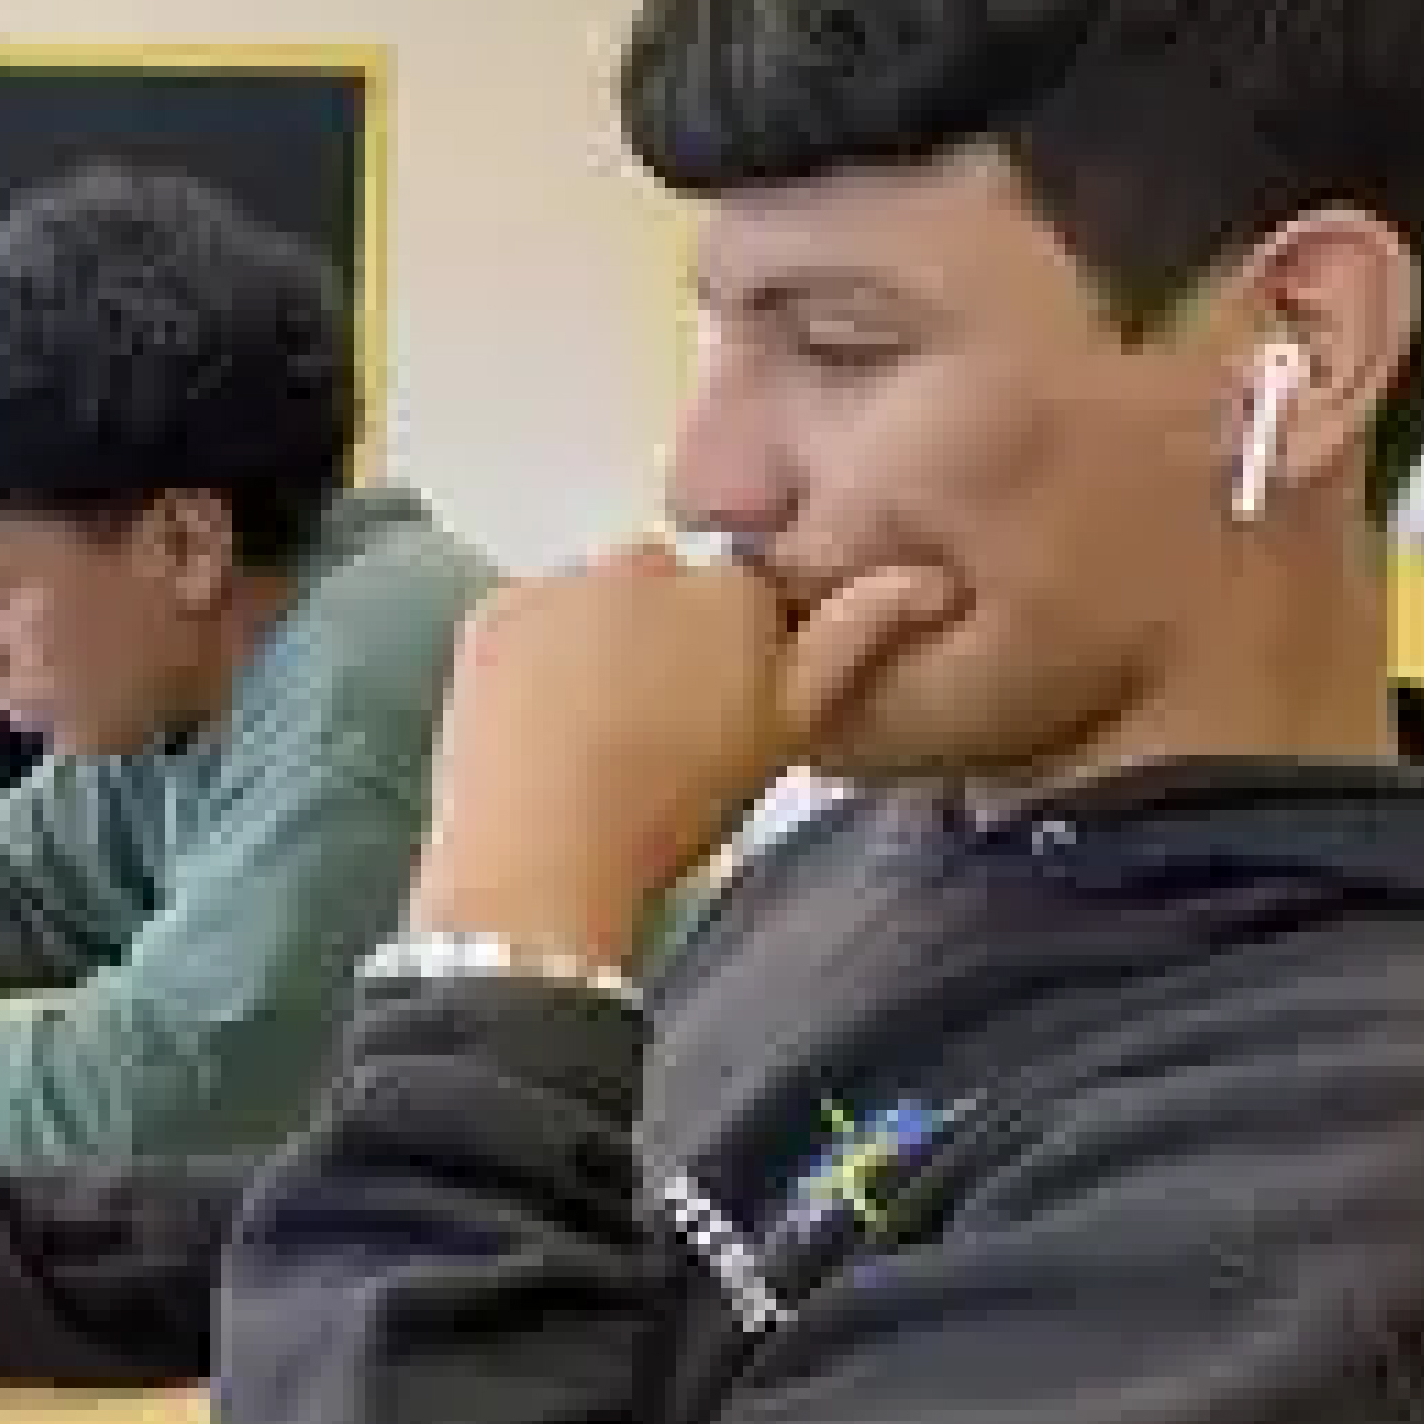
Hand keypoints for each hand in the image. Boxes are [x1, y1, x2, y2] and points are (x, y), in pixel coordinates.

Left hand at [405, 545, 955, 958]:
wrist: (543, 862)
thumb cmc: (680, 808)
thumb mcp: (786, 732)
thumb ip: (856, 640)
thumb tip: (932, 576)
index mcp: (733, 589)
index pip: (746, 592)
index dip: (732, 652)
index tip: (713, 713)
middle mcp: (648, 561)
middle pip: (664, 586)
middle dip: (663, 634)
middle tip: (648, 727)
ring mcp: (560, 581)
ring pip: (592, 599)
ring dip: (596, 640)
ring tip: (587, 730)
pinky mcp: (491, 610)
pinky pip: (526, 618)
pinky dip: (531, 654)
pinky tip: (534, 721)